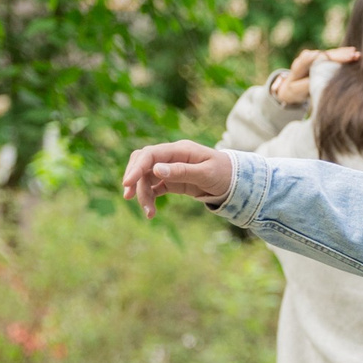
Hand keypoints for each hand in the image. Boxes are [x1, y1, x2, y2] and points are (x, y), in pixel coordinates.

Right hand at [121, 141, 235, 213]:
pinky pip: (154, 187)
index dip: (136, 167)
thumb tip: (156, 170)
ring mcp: (170, 168)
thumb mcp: (206, 173)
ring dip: (143, 194)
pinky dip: (150, 197)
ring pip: (146, 177)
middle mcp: (171, 157)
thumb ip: (182, 171)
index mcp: (179, 150)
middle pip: (142, 163)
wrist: (236, 180)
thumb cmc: (224, 173)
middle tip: (129, 197)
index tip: (127, 183)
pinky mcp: (172, 181)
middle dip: (134, 180)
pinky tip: (151, 211)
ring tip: (149, 213)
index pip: (150, 154)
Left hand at [272, 45, 358, 106]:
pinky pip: (331, 55)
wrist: (289, 86)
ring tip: (357, 54)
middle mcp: (307, 56)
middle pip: (326, 54)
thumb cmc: (294, 90)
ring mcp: (314, 56)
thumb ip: (306, 83)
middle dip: (341, 55)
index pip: (319, 58)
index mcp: (301, 63)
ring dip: (344, 53)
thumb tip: (321, 77)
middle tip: (355, 55)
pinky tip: (352, 52)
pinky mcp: (319, 58)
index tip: (343, 60)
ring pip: (330, 53)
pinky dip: (342, 54)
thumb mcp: (297, 89)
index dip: (333, 59)